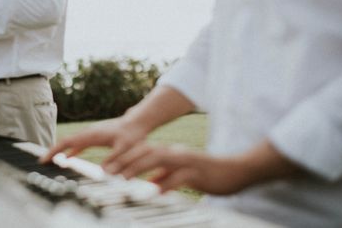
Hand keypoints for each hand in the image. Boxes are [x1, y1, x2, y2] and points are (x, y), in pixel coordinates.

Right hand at [40, 116, 149, 163]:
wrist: (138, 122)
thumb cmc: (133, 135)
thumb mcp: (125, 149)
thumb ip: (115, 160)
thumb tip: (103, 173)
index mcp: (91, 135)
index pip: (67, 142)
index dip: (54, 151)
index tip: (44, 159)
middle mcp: (88, 133)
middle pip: (65, 142)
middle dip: (52, 151)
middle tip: (42, 162)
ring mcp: (91, 134)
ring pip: (71, 142)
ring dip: (60, 151)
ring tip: (51, 162)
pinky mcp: (95, 137)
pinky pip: (79, 144)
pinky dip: (70, 151)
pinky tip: (68, 158)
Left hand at [86, 139, 299, 195]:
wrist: (236, 171)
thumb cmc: (208, 175)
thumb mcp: (182, 175)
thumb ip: (167, 177)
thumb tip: (152, 183)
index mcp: (170, 153)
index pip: (142, 151)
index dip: (123, 157)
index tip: (106, 167)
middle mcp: (176, 153)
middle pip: (145, 152)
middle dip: (124, 160)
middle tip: (106, 171)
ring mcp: (187, 161)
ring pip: (159, 159)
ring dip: (139, 167)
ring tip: (124, 177)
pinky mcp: (198, 172)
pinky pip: (180, 177)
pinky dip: (167, 183)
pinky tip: (156, 191)